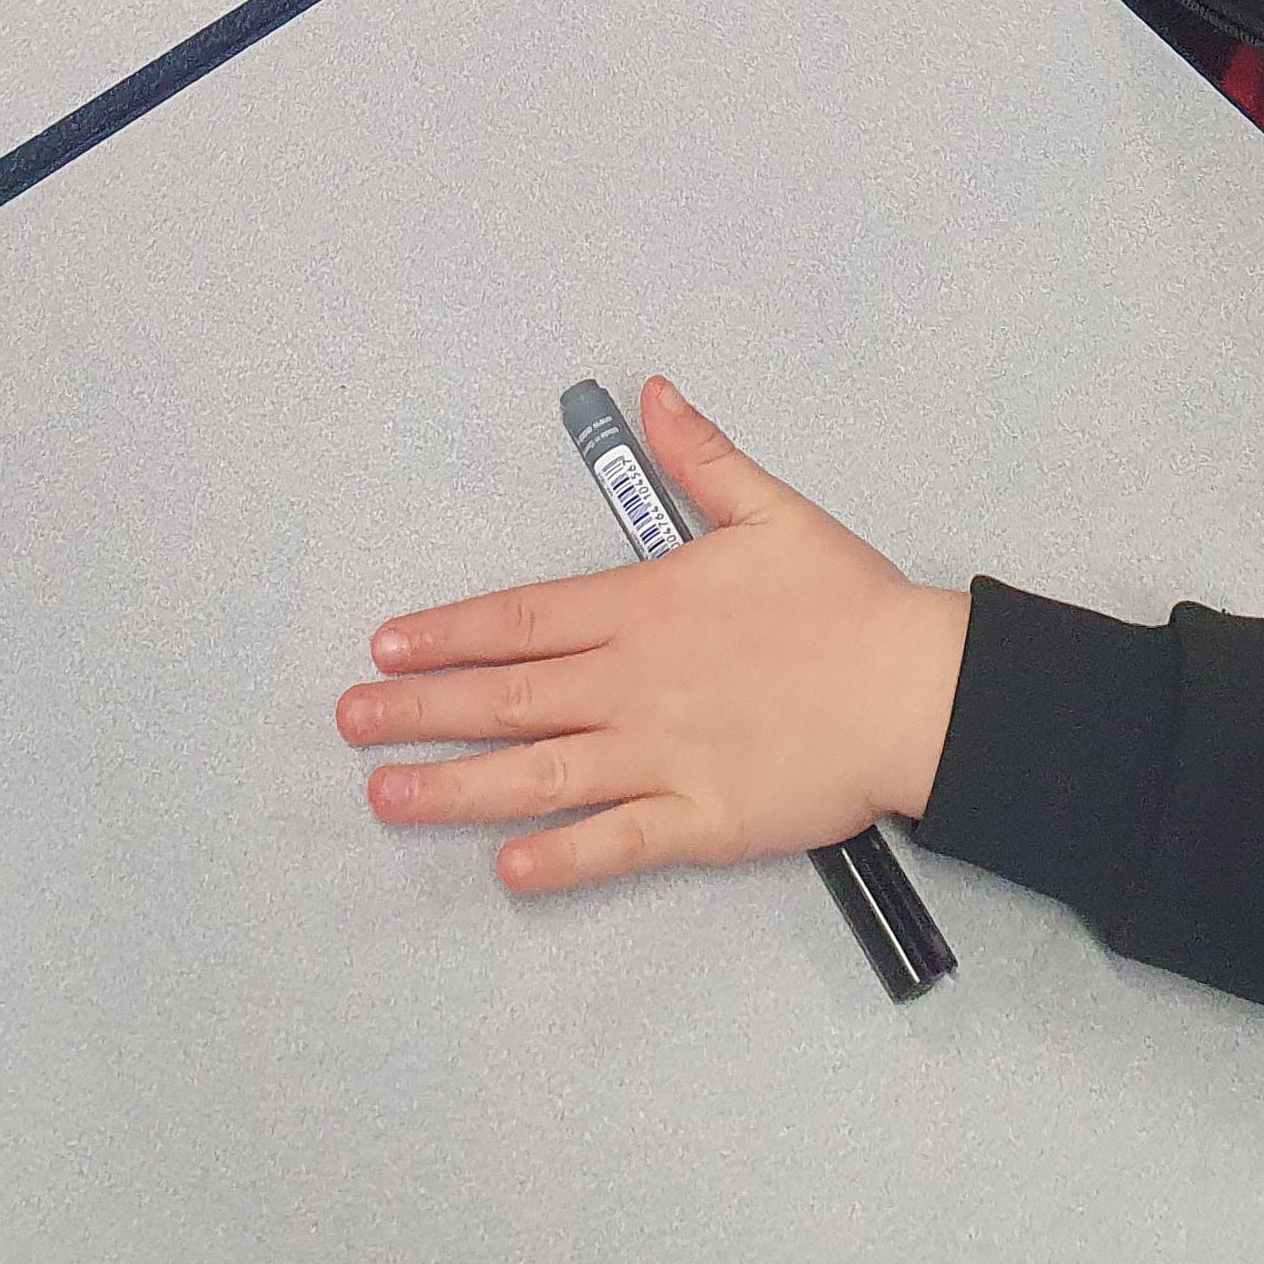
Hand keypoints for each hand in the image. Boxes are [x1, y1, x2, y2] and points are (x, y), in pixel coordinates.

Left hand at [336, 377, 969, 895]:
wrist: (916, 689)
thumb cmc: (846, 602)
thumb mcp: (771, 510)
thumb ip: (702, 458)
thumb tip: (654, 394)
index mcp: (643, 607)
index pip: (520, 619)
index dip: (446, 633)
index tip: (385, 645)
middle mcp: (633, 682)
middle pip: (506, 696)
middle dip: (418, 709)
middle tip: (348, 721)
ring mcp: (661, 754)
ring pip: (536, 774)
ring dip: (454, 787)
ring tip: (384, 796)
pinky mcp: (700, 818)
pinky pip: (615, 842)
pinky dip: (560, 858)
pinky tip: (506, 870)